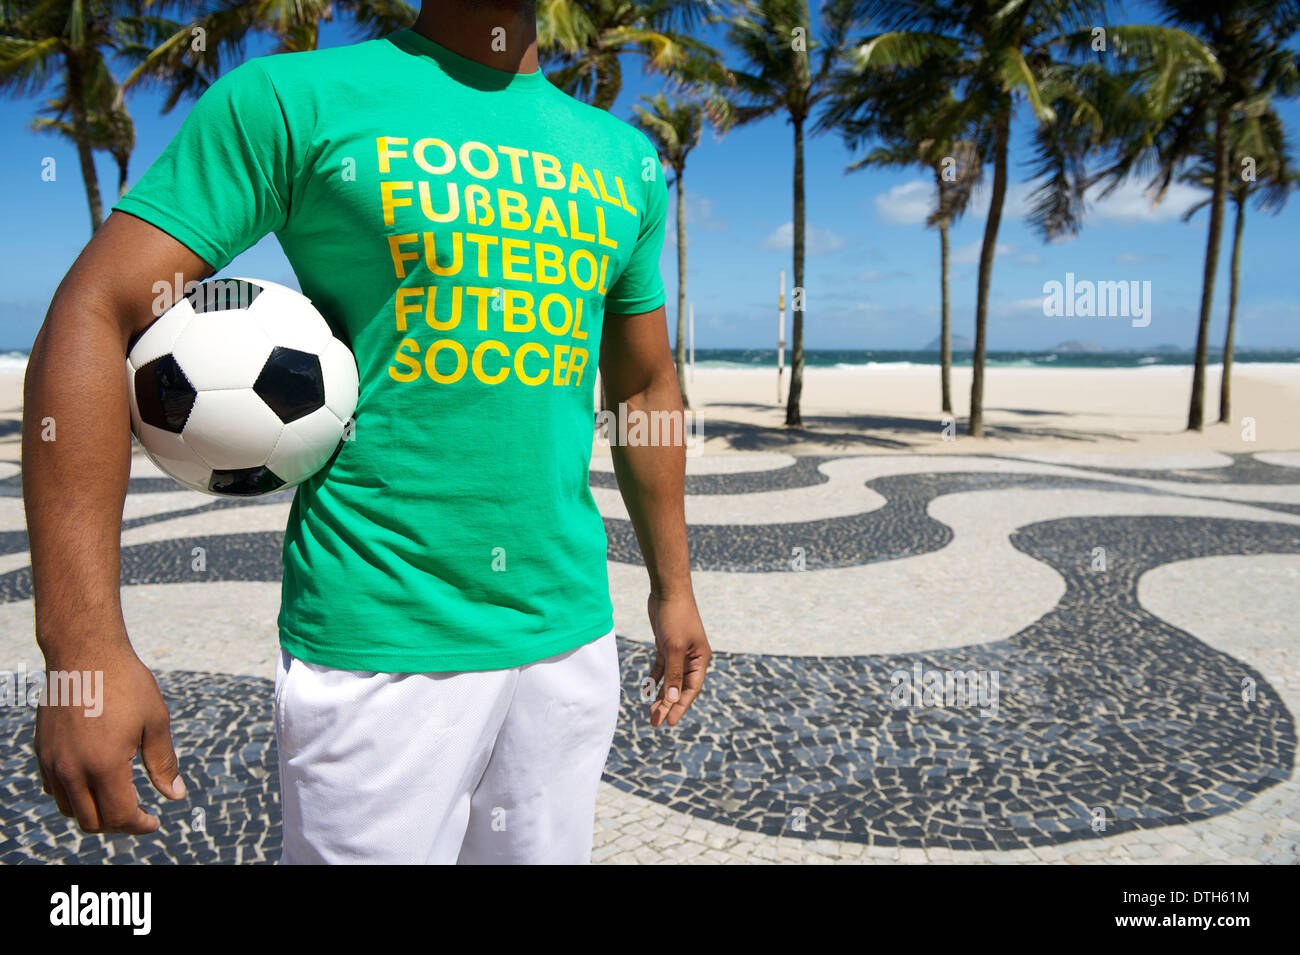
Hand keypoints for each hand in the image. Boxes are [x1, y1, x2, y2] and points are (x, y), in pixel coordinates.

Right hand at [35, 641, 185, 833]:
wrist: (84, 652)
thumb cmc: (126, 683)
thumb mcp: (155, 721)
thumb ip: (163, 763)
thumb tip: (175, 796)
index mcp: (104, 765)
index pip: (119, 817)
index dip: (139, 825)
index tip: (154, 822)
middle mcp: (72, 770)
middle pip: (91, 822)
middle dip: (118, 825)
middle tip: (139, 814)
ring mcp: (52, 761)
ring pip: (69, 809)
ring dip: (93, 812)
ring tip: (118, 799)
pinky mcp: (42, 751)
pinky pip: (54, 789)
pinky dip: (73, 796)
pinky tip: (94, 782)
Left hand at [645, 592, 710, 727]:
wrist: (668, 590)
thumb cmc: (675, 617)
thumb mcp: (674, 647)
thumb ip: (673, 673)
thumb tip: (671, 698)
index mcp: (700, 659)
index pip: (691, 690)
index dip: (680, 707)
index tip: (669, 723)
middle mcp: (692, 658)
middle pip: (679, 687)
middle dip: (668, 705)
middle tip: (655, 722)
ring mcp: (679, 652)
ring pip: (669, 679)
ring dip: (660, 695)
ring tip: (651, 712)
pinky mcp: (666, 645)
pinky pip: (661, 668)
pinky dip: (654, 679)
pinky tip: (646, 690)